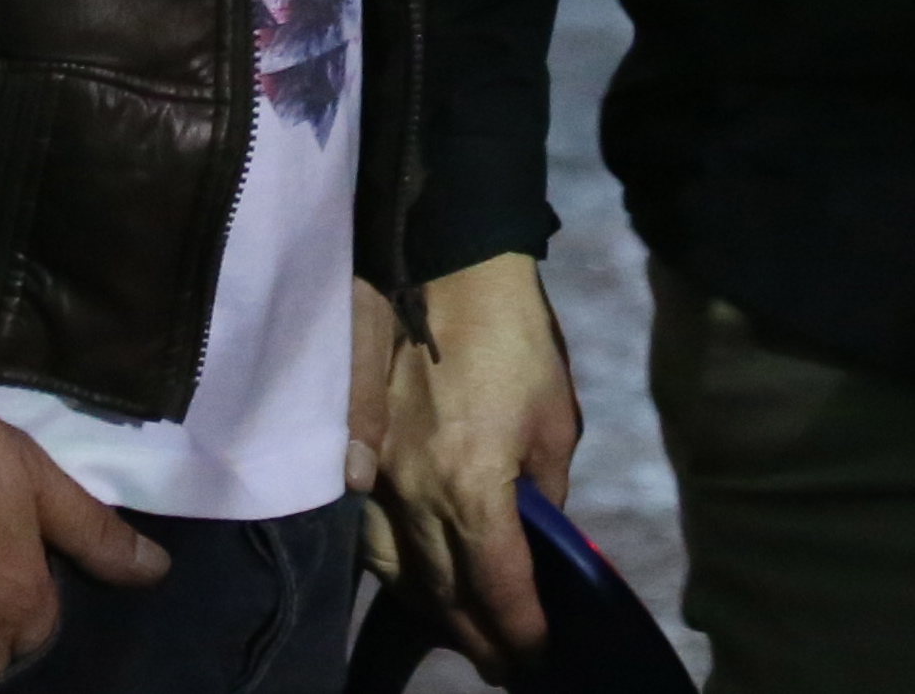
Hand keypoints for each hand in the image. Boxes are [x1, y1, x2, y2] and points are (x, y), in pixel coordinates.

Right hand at [364, 254, 578, 680]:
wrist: (442, 262)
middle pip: (442, 592)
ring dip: (432, 612)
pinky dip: (395, 569)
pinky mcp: (358, 451)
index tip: (538, 653)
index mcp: (473, 487)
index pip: (496, 585)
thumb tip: (542, 535)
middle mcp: (415, 494)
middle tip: (506, 664)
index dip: (520, 629)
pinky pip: (371, 534)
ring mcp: (377, 476)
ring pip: (397, 571)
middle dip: (477, 637)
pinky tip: (414, 580)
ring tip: (462, 633)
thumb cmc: (514, 334)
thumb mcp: (555, 418)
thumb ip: (546, 491)